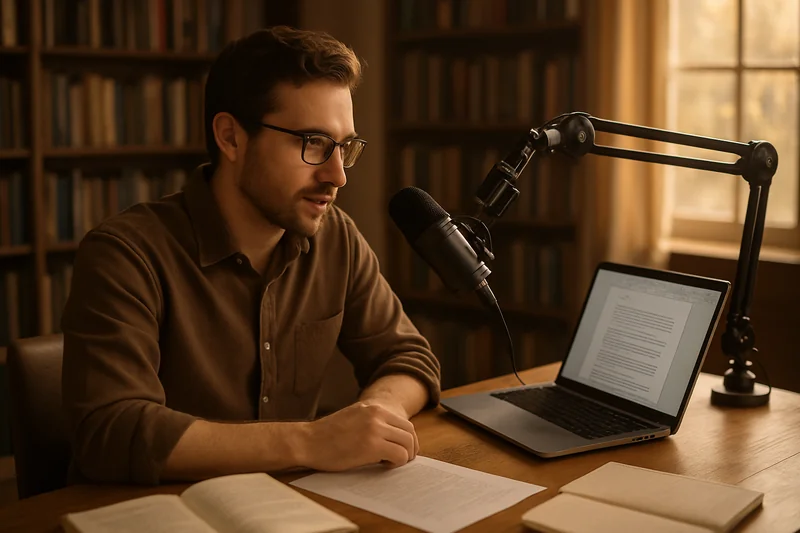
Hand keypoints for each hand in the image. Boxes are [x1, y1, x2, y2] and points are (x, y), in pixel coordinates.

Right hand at [297, 402, 418, 471]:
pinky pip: (399, 455)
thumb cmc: (327, 435)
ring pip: (407, 444)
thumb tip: (392, 437)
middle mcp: (377, 414)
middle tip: (402, 460)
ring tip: (391, 463)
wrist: (308, 441)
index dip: (408, 440)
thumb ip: (373, 422)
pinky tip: (383, 465)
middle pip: (410, 433)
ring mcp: (375, 429)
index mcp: (374, 407)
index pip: (405, 423)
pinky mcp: (372, 445)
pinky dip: (396, 463)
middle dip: (410, 449)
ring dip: (404, 457)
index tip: (403, 450)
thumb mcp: (354, 418)